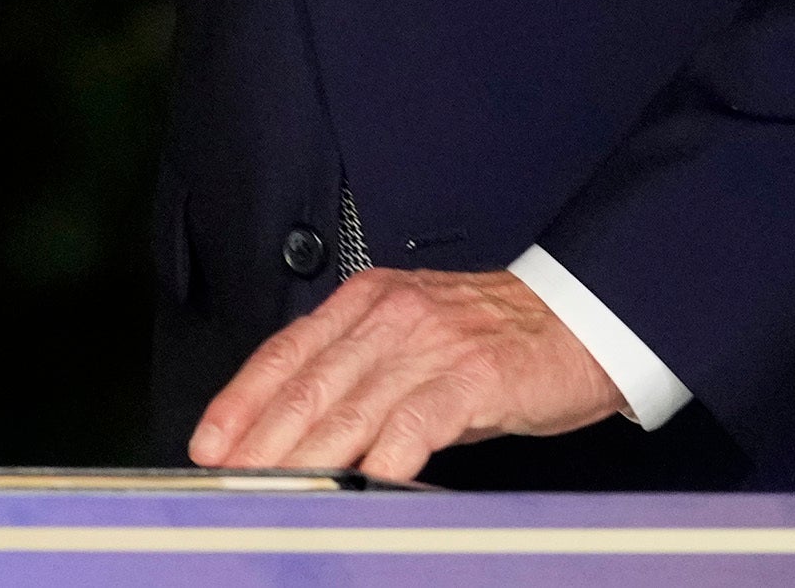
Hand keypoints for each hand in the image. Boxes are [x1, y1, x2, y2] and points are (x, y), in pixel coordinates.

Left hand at [189, 267, 625, 480]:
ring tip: (273, 492)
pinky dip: (382, 459)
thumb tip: (299, 424)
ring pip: (347, 409)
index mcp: (368, 302)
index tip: (209, 442)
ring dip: (303, 458)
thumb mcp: (415, 335)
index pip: (284, 352)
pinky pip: (414, 424)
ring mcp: (430, 346)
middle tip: (227, 481)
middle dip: (258, 440)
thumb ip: (359, 368)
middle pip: (306, 386)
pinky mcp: (472, 378)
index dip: (239, 401)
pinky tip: (361, 484)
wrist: (586, 318)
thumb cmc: (498, 336)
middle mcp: (389, 316)